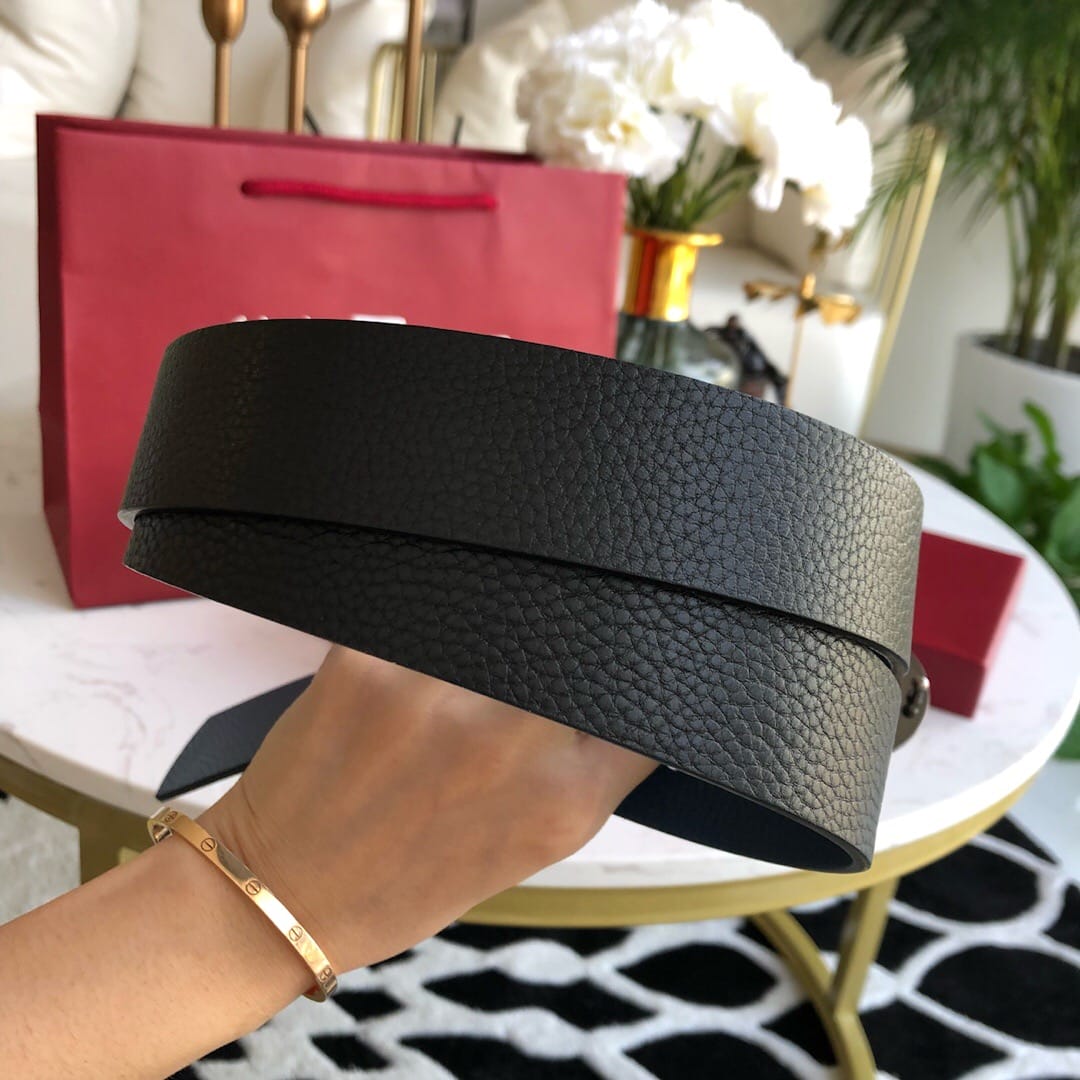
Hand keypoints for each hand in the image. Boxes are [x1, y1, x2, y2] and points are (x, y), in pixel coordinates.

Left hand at [203, 646, 654, 975]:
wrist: (284, 890)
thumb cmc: (406, 878)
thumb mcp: (528, 846)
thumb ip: (583, 771)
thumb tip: (616, 688)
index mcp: (563, 799)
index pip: (642, 706)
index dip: (634, 684)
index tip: (615, 675)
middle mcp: (508, 743)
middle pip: (579, 648)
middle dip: (563, 655)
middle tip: (527, 672)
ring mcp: (436, 695)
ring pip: (508, 616)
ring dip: (497, 634)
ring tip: (458, 676)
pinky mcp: (370, 661)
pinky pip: (431, 613)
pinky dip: (432, 628)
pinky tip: (415, 660)